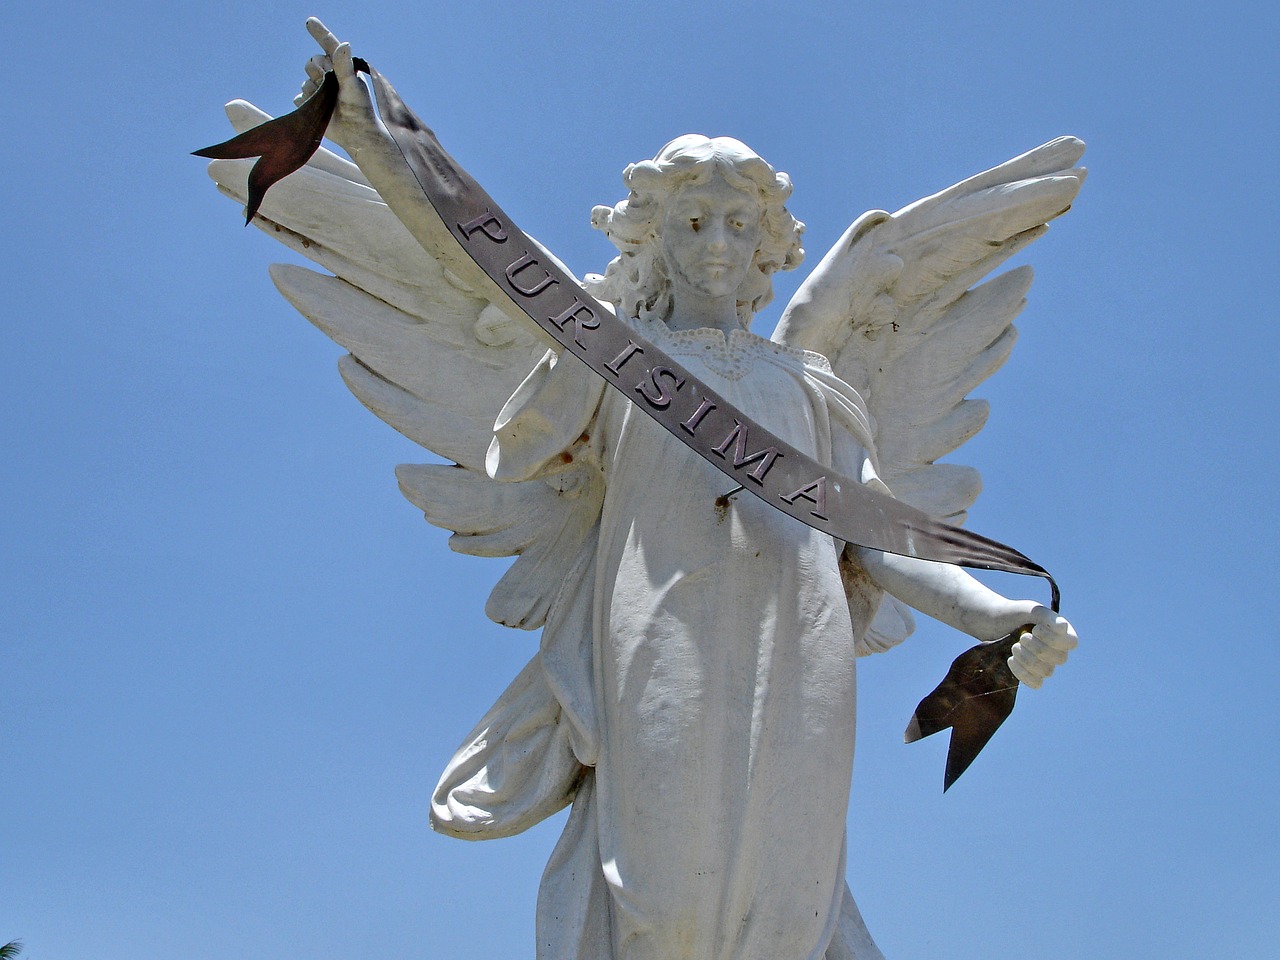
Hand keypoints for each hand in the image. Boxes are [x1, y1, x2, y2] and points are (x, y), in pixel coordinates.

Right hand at [295, 18, 382, 152]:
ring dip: (314, 90)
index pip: (328, 44)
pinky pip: (299, 97)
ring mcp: (318, 88)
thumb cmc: (360, 109)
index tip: (310, 22)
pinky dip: (306, 102)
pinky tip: (319, 109)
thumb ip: (344, 65)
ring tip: (330, 102)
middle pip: (311, 62)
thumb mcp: (353, 85)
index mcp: (341, 67)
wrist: (356, 133)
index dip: (319, 32)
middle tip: (331, 86)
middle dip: (317, 71)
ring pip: (305, 80)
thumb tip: (344, 44)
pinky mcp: (310, 103)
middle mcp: (328, 75)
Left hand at [1007, 607, 1076, 688]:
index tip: (1035, 629)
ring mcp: (1047, 666)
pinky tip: (1011, 659)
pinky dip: (1021, 672)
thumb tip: (1063, 626)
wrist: (995, 625)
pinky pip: (1036, 684)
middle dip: (1036, 647)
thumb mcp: (1029, 609)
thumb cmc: (1016, 615)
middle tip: (1022, 637)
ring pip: (1046, 672)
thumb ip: (1045, 616)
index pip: (1072, 643)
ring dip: (1026, 658)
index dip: (1053, 639)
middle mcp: (1059, 652)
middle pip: (1059, 659)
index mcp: (1064, 634)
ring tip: (1014, 647)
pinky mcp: (1034, 677)